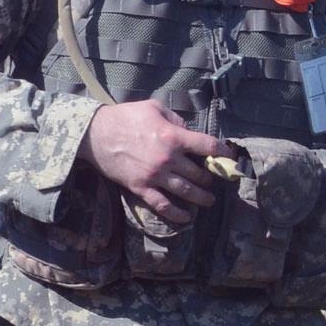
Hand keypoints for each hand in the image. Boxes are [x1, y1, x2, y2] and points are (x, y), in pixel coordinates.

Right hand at [85, 101, 225, 223]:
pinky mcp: (141, 187)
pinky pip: (163, 205)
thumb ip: (176, 119)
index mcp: (173, 136)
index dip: (223, 152)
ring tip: (209, 200)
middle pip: (199, 172)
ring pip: (186, 191)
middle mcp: (168, 158)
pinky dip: (177, 214)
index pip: (208, 146)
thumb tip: (190, 131)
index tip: (230, 157)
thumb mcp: (154, 108)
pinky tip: (187, 218)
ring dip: (201, 197)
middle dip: (210, 177)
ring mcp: (155, 175)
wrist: (95, 133)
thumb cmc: (125, 117)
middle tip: (212, 179)